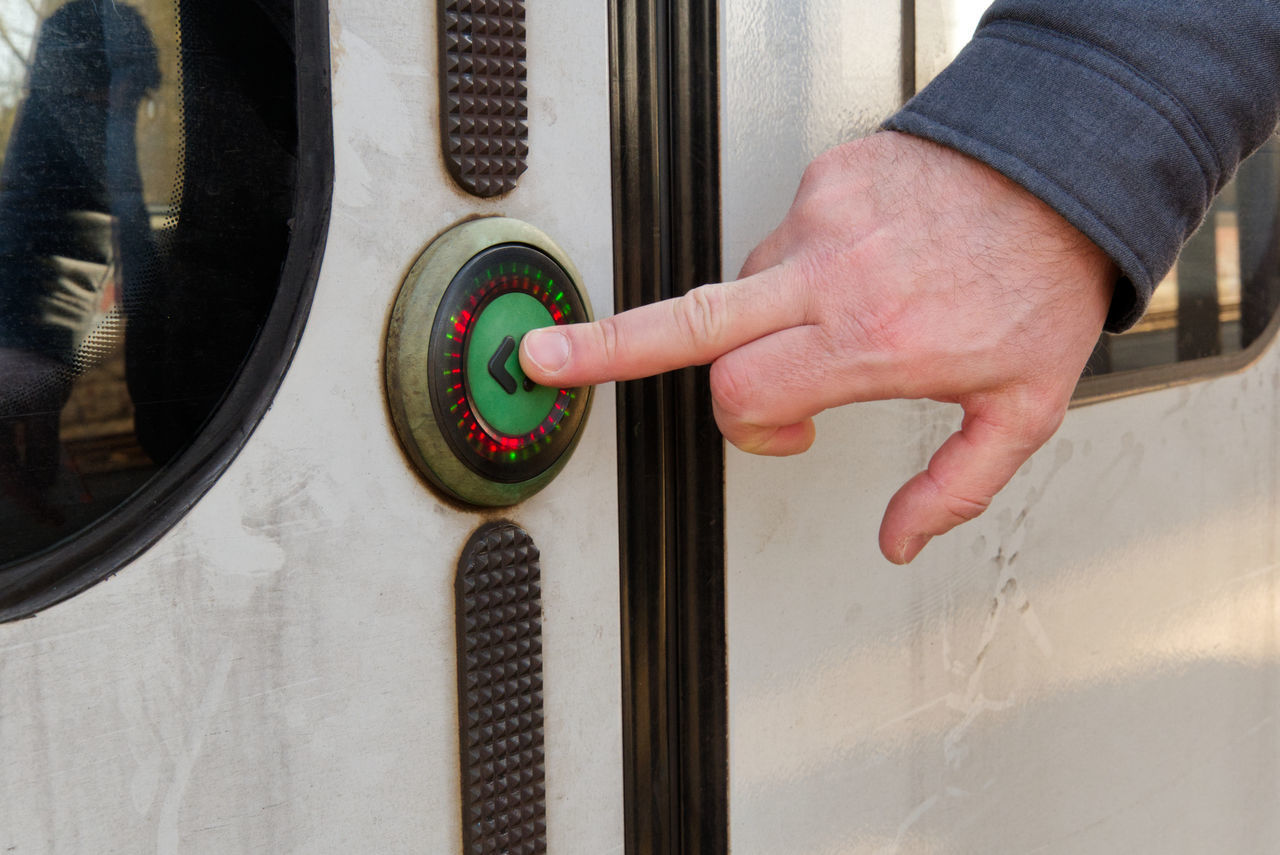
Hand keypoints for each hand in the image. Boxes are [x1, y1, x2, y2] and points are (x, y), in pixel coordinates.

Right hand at [520, 132, 1115, 562]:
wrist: (1064, 167)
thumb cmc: (1041, 283)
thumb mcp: (1022, 405)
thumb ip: (954, 485)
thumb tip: (897, 540)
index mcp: (873, 341)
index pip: (744, 392)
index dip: (749, 428)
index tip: (784, 431)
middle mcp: (834, 275)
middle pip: (686, 320)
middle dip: (602, 347)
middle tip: (541, 359)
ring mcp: (822, 217)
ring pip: (746, 285)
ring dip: (769, 315)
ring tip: (845, 307)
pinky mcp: (825, 175)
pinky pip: (785, 233)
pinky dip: (805, 259)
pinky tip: (862, 257)